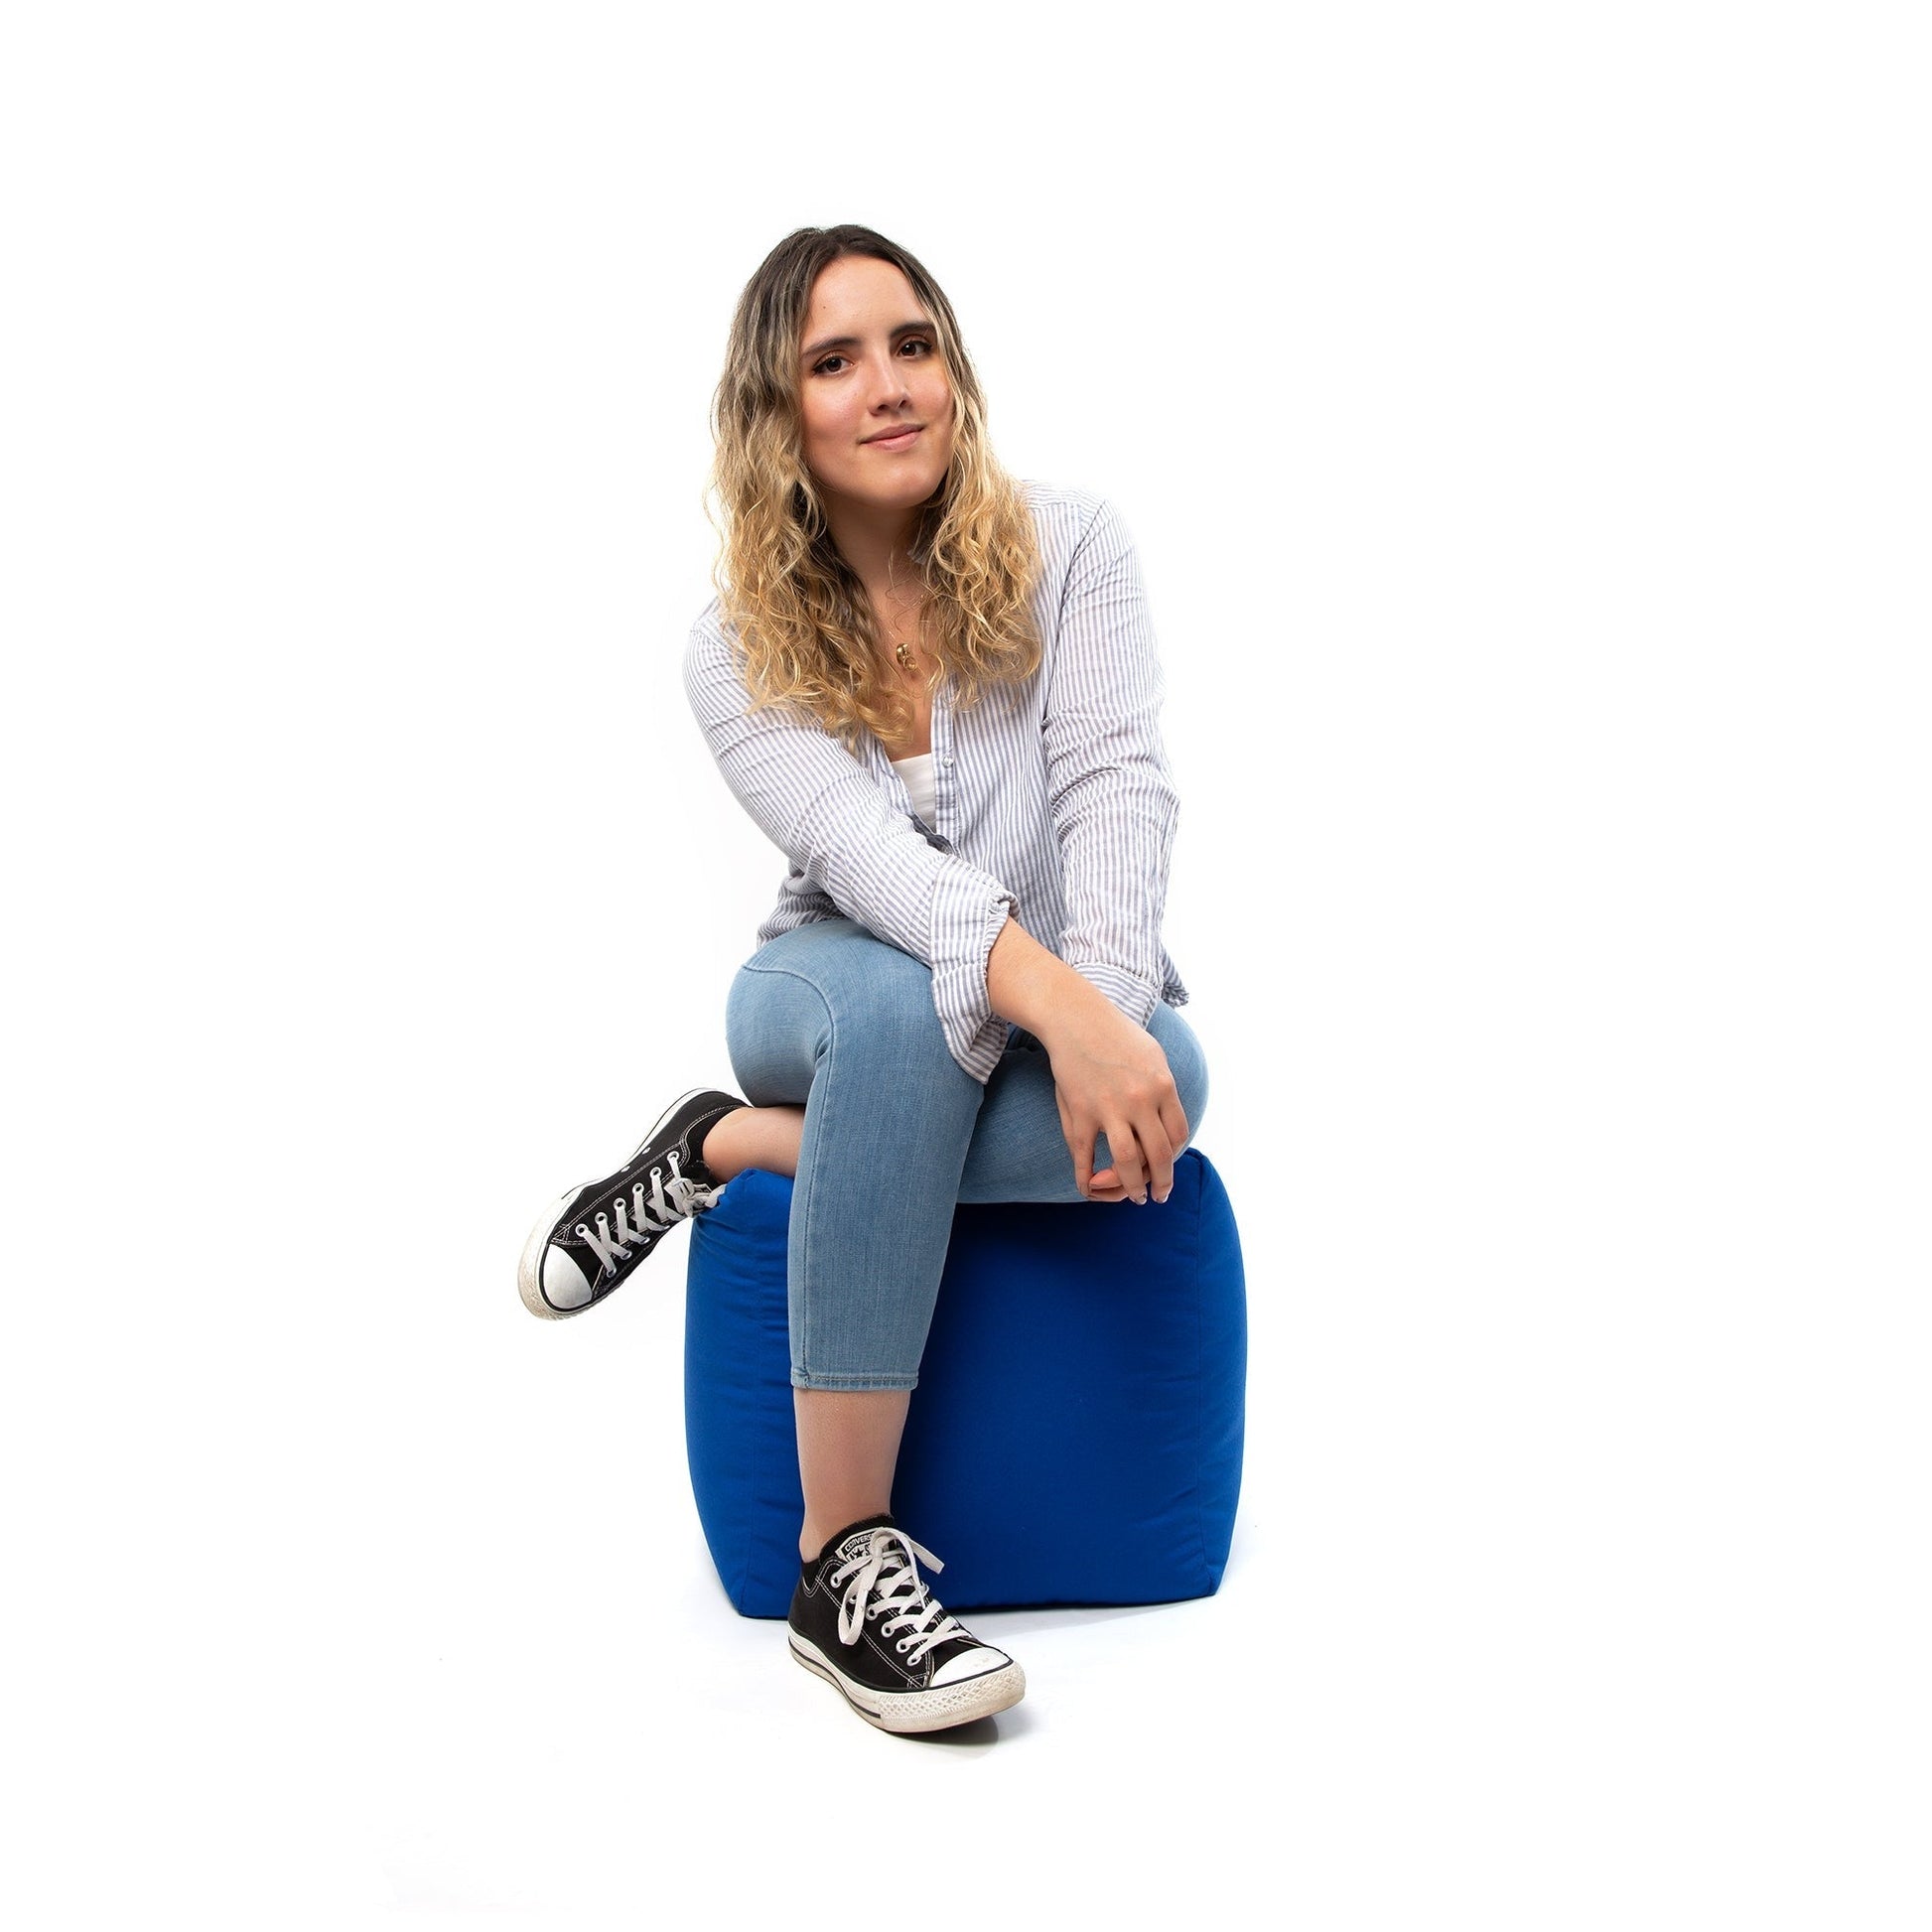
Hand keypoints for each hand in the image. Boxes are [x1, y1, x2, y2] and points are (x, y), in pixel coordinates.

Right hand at [1041, 999, 1190, 1203]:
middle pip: (1159, 1155)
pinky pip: (1085, 1156)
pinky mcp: (1080, 1112)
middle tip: (1160, 1195)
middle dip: (1162, 1182)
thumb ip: (1162, 1090)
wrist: (1076, 1017)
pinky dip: (1086, 1178)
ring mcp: (1109, 1108)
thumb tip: (1168, 1123)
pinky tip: (1088, 1188)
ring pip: (1127, 1163)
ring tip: (1134, 1198)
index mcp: (1162, 1086)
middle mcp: (1140, 1100)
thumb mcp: (1153, 1056)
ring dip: (1132, 1188)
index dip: (1175, 1156)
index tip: (1168, 1165)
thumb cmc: (1115, 1035)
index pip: (1179, 1135)